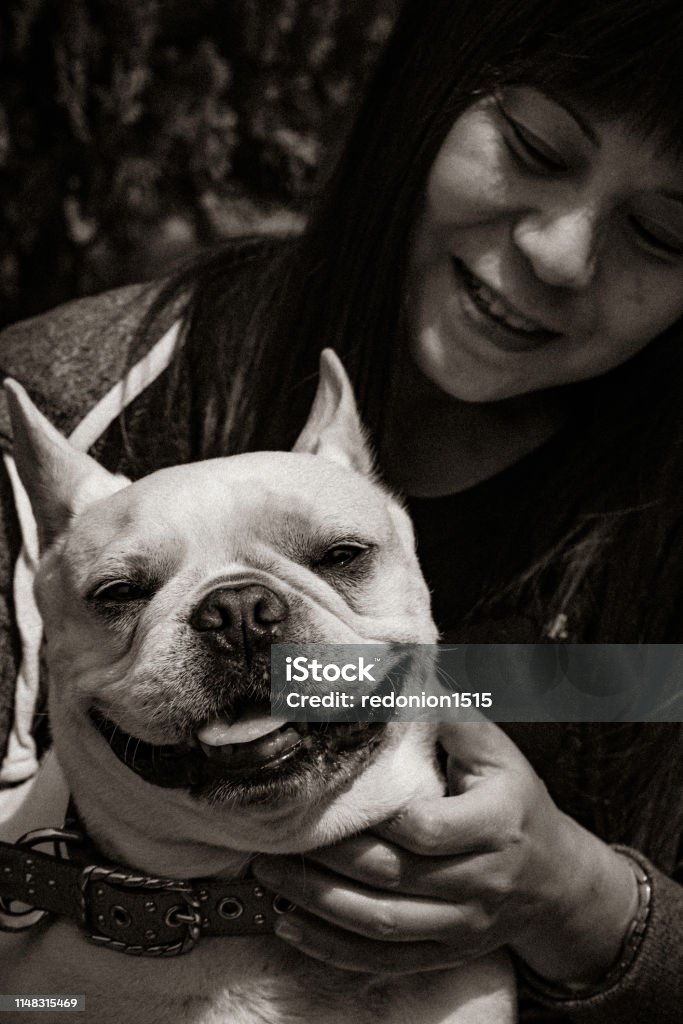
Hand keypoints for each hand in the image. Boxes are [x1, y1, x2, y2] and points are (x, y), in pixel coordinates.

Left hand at [253, 721, 637, 979]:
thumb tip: (404, 675)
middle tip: (278, 834)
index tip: (338, 794)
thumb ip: (454, 716)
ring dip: (318, 902)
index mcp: (496, 824)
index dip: (380, 817)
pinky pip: (382, 960)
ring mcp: (462, 925)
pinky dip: (332, 947)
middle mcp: (481, 882)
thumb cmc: (514, 800)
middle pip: (394, 876)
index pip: (429, 828)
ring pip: (381, 924)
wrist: (555, 879)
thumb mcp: (497, 752)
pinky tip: (289, 923)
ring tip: (270, 873)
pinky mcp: (444, 953)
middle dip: (330, 857)